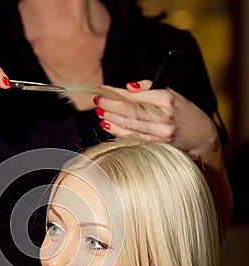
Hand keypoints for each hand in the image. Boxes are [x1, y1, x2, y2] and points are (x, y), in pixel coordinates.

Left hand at [95, 81, 221, 169]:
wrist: (200, 136)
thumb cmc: (183, 113)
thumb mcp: (171, 94)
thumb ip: (148, 89)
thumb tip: (127, 87)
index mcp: (166, 99)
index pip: (134, 96)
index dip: (115, 93)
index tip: (102, 90)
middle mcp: (163, 117)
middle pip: (129, 111)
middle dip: (110, 105)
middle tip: (97, 101)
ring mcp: (160, 133)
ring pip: (128, 125)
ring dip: (111, 118)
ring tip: (100, 112)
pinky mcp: (157, 145)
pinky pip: (132, 137)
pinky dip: (118, 131)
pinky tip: (108, 125)